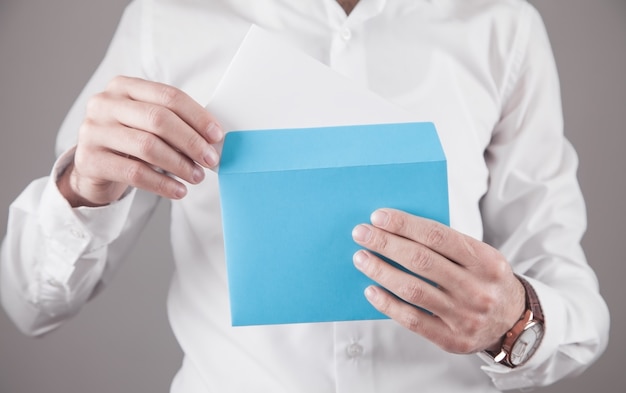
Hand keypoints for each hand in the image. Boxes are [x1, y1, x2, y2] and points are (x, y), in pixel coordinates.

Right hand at [57, 76, 222, 206]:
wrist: (94, 168)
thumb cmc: (130, 142)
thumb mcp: (148, 124)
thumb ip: (176, 123)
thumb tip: (214, 139)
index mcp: (124, 87)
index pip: (169, 96)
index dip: (197, 116)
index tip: (217, 136)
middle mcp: (105, 104)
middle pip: (159, 119)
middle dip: (191, 141)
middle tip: (210, 159)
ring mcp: (93, 131)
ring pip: (147, 146)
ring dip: (180, 164)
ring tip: (197, 176)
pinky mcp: (89, 160)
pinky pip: (134, 173)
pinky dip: (162, 184)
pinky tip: (179, 191)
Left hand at [352, 208, 525, 353]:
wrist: (514, 322)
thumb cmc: (485, 280)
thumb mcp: (480, 256)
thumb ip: (447, 244)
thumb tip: (397, 228)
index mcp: (487, 261)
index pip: (437, 236)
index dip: (404, 225)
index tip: (378, 217)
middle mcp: (478, 289)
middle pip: (421, 261)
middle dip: (385, 244)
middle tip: (361, 234)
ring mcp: (465, 316)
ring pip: (413, 290)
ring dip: (381, 271)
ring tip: (361, 258)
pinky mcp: (452, 339)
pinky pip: (412, 320)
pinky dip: (387, 304)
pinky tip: (371, 290)